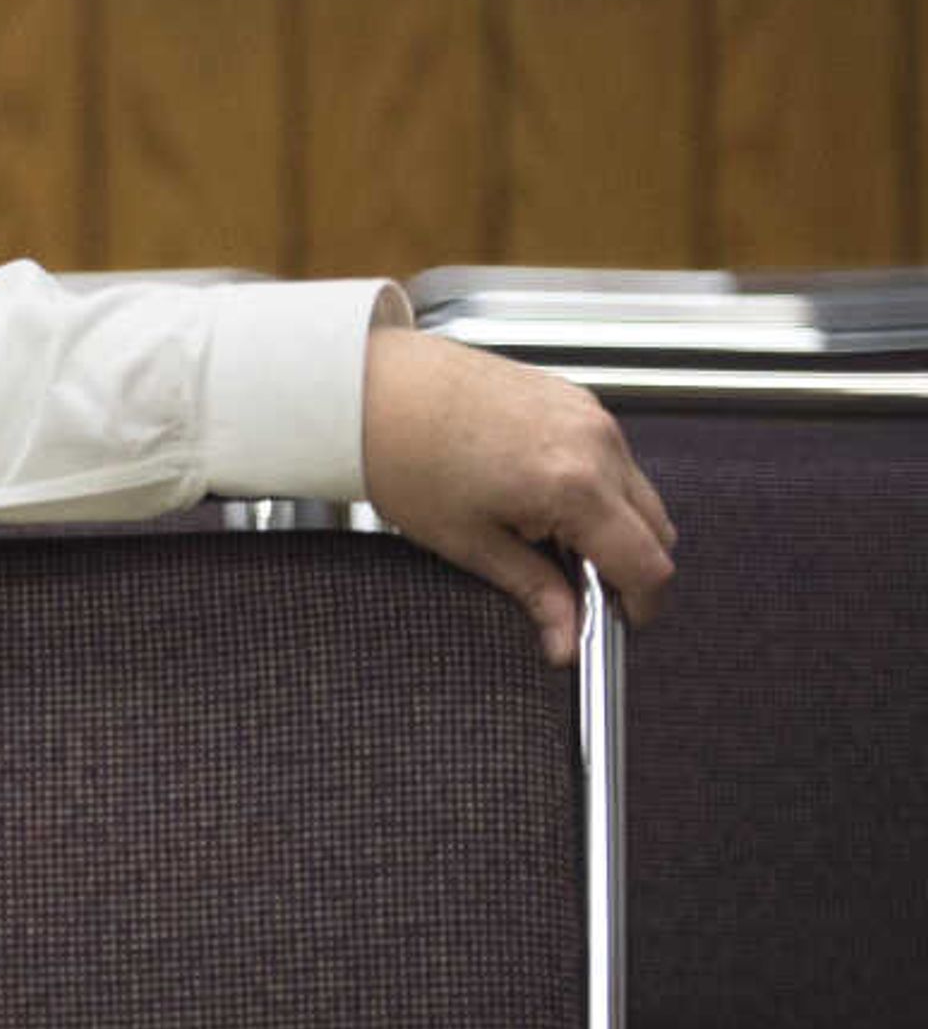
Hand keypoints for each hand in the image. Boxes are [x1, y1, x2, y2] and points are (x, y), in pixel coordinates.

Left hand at [359, 326, 674, 663]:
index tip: (613, 625)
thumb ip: (533, 592)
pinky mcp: (575, 398)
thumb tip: (565, 639)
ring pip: (640, 492)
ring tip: (544, 536)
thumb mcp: (468, 542)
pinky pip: (613, 456)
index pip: (649, 565)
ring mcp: (590, 415)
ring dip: (613, 525)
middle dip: (627, 567)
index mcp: (577, 486)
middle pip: (658, 530)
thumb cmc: (403, 455)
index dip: (638, 607)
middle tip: (573, 588)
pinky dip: (597, 487)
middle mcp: (597, 444)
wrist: (370, 388)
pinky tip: (539, 496)